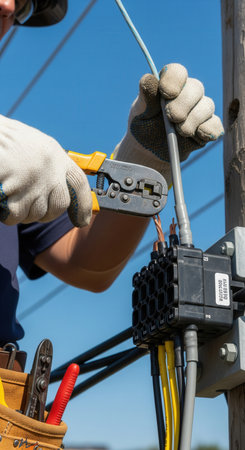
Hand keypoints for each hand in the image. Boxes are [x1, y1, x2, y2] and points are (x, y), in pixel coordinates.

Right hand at [0, 115, 91, 226]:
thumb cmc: (5, 140)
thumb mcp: (34, 148)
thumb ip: (48, 168)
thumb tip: (55, 193)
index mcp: (56, 155)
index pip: (79, 184)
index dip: (84, 205)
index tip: (83, 221)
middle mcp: (50, 169)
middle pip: (59, 206)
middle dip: (46, 214)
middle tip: (30, 208)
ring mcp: (35, 181)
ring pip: (35, 214)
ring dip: (22, 212)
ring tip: (11, 196)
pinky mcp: (17, 191)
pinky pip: (15, 215)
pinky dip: (7, 214)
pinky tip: (2, 200)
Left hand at [113, 63, 223, 184]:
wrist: (149, 151)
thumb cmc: (144, 126)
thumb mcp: (140, 113)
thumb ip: (145, 98)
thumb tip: (148, 79)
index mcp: (169, 85)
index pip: (178, 72)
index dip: (174, 80)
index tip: (167, 94)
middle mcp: (188, 94)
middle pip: (196, 88)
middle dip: (184, 103)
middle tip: (172, 118)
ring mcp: (199, 110)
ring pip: (207, 106)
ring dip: (194, 119)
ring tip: (180, 131)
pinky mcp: (207, 128)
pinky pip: (215, 125)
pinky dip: (209, 130)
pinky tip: (198, 135)